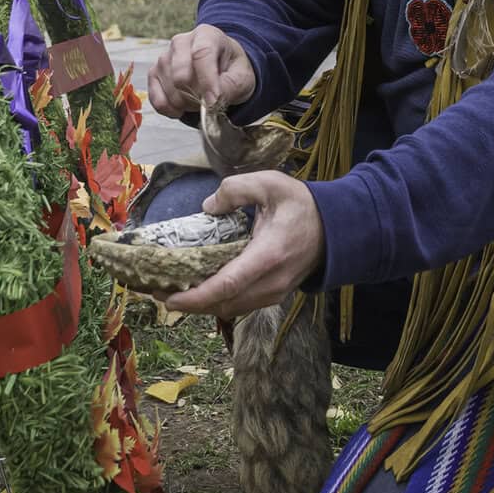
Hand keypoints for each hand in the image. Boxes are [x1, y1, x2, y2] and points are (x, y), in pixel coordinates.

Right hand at [147, 24, 255, 118]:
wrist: (221, 70)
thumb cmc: (231, 70)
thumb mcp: (242, 78)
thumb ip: (230, 87)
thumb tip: (210, 101)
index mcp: (206, 35)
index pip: (201, 54)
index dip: (207, 81)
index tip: (213, 102)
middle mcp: (181, 42)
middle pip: (181, 75)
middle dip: (197, 96)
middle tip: (209, 101)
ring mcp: (164, 57)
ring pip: (170, 90)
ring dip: (186, 104)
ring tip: (199, 99)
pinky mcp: (154, 73)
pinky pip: (157, 99)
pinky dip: (171, 110)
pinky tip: (182, 107)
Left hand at [162, 171, 323, 317]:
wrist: (336, 228)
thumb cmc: (302, 205)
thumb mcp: (271, 184)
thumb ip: (236, 189)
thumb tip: (207, 207)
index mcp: (268, 255)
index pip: (227, 285)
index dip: (196, 296)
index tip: (169, 297)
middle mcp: (271, 282)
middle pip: (223, 303)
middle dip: (189, 303)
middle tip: (158, 292)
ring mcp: (274, 293)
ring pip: (230, 308)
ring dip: (201, 305)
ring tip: (173, 291)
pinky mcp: (273, 295)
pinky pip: (240, 305)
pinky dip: (216, 301)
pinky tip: (199, 290)